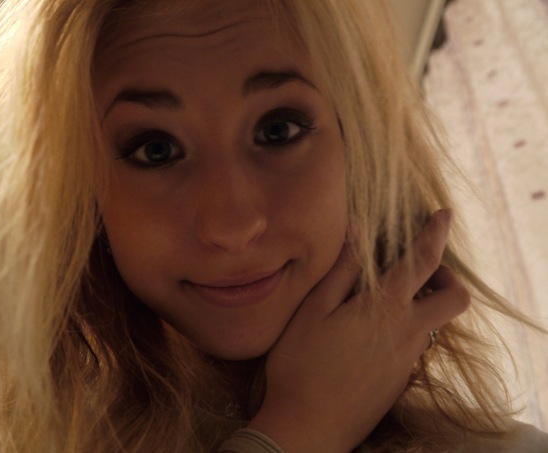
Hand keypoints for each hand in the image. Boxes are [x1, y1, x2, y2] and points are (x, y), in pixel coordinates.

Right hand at [249, 210, 469, 451]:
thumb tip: (358, 233)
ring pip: (434, 322)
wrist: (307, 428)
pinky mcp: (400, 379)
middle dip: (445, 276)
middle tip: (416, 271)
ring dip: (423, 303)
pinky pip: (415, 343)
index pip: (423, 262)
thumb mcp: (312, 311)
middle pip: (453, 298)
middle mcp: (407, 333)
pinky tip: (370, 332)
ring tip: (384, 299)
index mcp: (385, 309)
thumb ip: (341, 271)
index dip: (436, 233)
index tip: (444, 214)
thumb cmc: (301, 365)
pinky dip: (406, 327)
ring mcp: (407, 359)